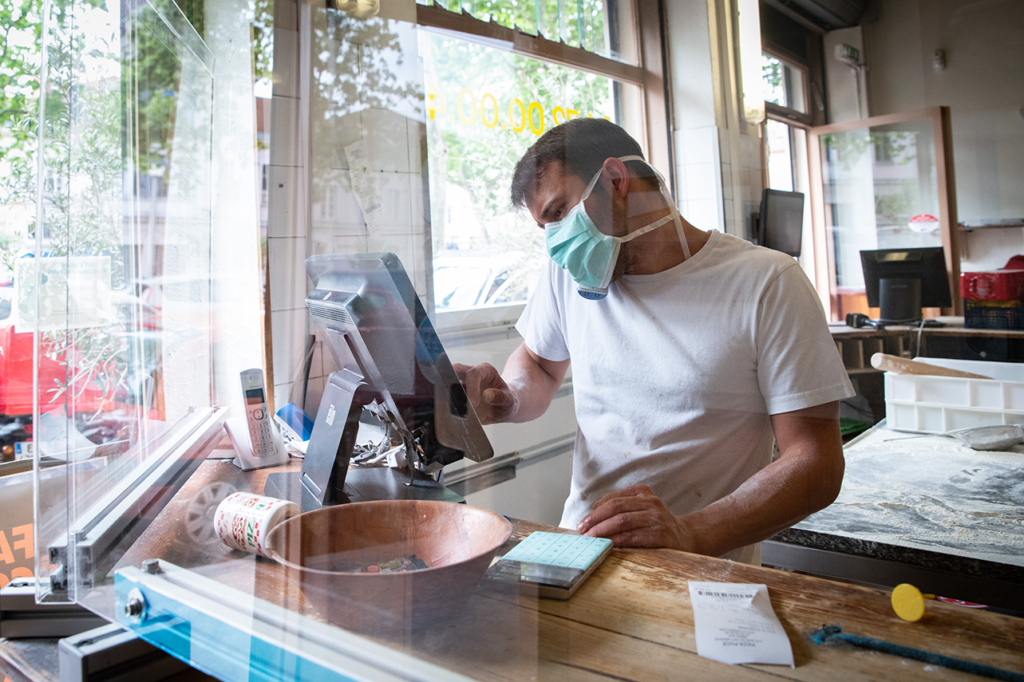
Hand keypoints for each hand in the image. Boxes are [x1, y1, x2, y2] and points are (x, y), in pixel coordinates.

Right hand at [452, 362, 517, 423]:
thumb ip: (500, 397)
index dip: (472, 387)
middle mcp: (472, 374)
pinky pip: (448, 396)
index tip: (474, 403)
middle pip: (455, 369)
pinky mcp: (457, 394)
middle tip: (455, 399)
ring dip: (448, 395)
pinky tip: (453, 414)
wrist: (504, 408)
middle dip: (451, 381)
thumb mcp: (510, 400)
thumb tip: (487, 395)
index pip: (473, 373)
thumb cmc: (507, 401)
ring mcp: (463, 384)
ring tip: (455, 409)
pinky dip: (448, 404)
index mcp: (486, 371)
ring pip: (448, 382)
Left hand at [576, 485, 694, 551]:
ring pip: (622, 521)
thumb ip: (621, 510)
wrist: (687, 537)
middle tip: (582, 531)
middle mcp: (650, 502)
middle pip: (615, 507)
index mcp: (643, 493)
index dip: (594, 511)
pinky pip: (632, 537)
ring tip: (591, 539)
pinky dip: (617, 541)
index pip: (612, 499)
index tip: (582, 523)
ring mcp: (656, 518)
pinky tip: (607, 545)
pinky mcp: (660, 535)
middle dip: (595, 520)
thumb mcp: (641, 509)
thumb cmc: (657, 524)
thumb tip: (590, 519)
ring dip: (602, 531)